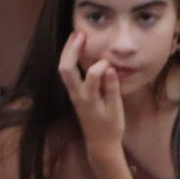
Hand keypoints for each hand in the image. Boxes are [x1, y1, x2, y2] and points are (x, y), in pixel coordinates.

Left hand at [57, 31, 125, 153]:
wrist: (99, 144)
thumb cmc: (110, 128)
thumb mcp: (116, 110)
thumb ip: (112, 89)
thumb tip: (111, 69)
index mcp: (89, 99)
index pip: (92, 76)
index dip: (102, 65)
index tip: (112, 64)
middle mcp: (77, 95)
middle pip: (66, 69)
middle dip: (71, 50)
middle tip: (80, 34)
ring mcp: (72, 94)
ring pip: (63, 70)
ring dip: (68, 52)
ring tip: (76, 36)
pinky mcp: (73, 94)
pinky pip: (67, 74)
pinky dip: (69, 60)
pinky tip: (75, 50)